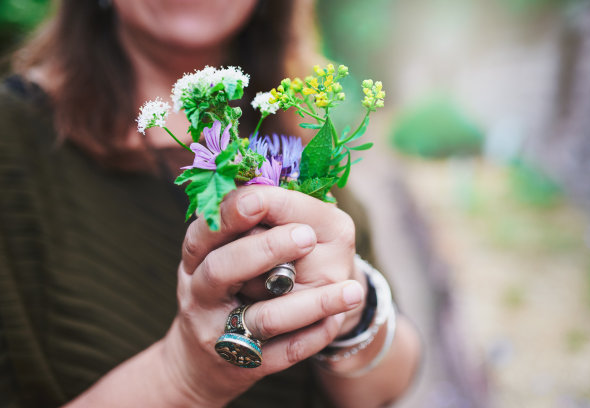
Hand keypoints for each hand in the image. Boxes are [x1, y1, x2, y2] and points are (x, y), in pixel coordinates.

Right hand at [161, 186, 365, 406]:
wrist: (209, 359)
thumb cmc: (228, 286)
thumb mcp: (220, 251)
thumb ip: (248, 222)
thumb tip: (276, 185)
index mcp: (195, 258)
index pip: (206, 231)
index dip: (231, 214)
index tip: (261, 201)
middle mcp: (200, 295)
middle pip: (222, 269)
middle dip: (264, 249)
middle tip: (306, 236)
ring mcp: (222, 334)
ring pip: (263, 318)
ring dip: (310, 304)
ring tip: (351, 290)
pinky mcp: (248, 365)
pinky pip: (284, 354)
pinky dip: (313, 336)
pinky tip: (336, 319)